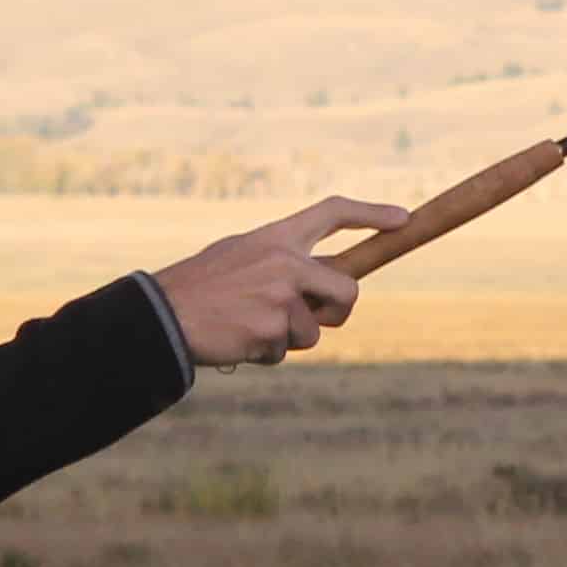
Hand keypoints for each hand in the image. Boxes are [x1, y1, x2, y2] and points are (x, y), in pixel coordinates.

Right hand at [153, 197, 406, 368]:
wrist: (163, 313)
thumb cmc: (200, 286)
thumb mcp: (240, 255)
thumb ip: (281, 261)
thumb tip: (321, 281)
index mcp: (277, 236)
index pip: (332, 212)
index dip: (371, 213)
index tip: (403, 218)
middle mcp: (285, 261)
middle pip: (348, 291)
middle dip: (335, 313)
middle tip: (308, 318)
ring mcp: (280, 296)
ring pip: (313, 332)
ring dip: (286, 338)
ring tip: (247, 325)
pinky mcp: (271, 329)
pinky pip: (284, 351)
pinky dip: (263, 353)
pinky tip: (236, 339)